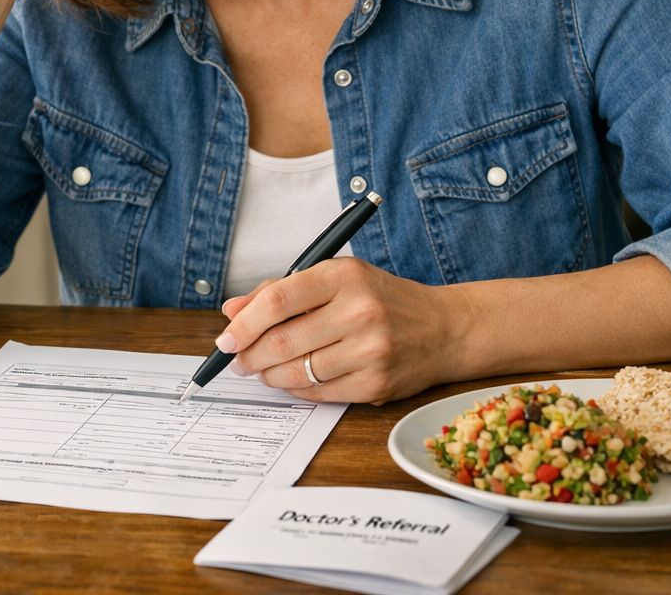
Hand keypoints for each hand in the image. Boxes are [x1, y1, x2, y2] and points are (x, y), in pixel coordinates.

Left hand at [218, 259, 462, 404]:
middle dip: (249, 356)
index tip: (225, 338)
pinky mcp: (376, 384)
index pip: (278, 300)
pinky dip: (296, 389)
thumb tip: (231, 310)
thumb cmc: (382, 299)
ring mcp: (370, 351)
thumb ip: (282, 290)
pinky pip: (319, 393)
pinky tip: (292, 380)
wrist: (444, 329)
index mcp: (344, 277)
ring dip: (269, 376)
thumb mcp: (336, 278)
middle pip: (282, 342)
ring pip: (297, 373)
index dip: (243, 323)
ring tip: (262, 370)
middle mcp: (359, 312)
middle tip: (236, 360)